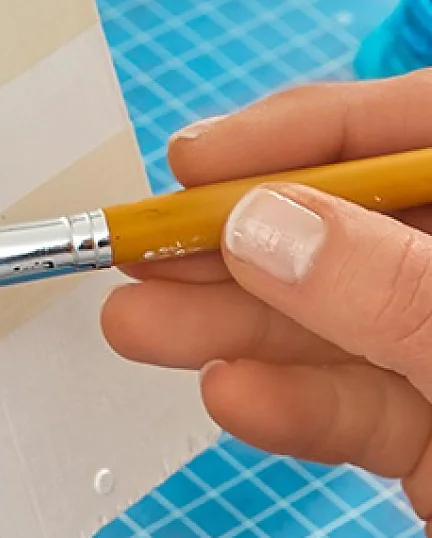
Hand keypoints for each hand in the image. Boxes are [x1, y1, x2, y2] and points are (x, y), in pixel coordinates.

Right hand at [103, 74, 431, 535]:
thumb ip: (382, 282)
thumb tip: (260, 227)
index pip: (408, 129)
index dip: (299, 135)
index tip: (195, 157)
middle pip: (348, 228)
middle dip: (234, 240)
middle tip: (135, 249)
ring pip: (336, 323)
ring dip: (232, 327)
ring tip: (136, 330)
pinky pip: (356, 408)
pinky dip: (288, 406)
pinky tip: (229, 397)